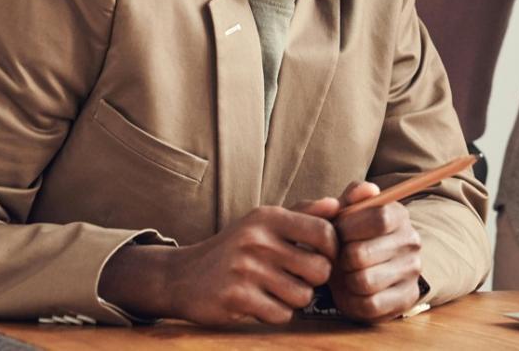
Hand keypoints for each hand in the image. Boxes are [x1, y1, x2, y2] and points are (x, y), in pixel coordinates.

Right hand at [100, 198, 340, 325]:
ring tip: (276, 290)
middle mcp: (257, 240)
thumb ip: (301, 213)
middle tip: (298, 278)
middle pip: (320, 270)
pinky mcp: (236, 297)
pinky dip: (276, 313)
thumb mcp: (262, 223)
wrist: (182, 275)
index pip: (324, 232)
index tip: (322, 257)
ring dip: (294, 299)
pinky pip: (281, 314)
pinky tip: (260, 303)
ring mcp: (245, 269)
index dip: (332, 250)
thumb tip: (336, 204)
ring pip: (303, 296)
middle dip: (314, 280)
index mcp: (268, 217)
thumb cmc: (233, 248)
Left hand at [329, 181, 424, 322]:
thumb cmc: (352, 235)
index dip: (349, 228)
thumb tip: (367, 190)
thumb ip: (352, 196)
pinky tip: (352, 291)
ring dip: (345, 280)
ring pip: (364, 281)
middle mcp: (411, 242)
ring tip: (345, 273)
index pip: (378, 218)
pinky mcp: (406, 299)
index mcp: (399, 215)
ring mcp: (412, 272)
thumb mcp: (349, 211)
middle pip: (362, 254)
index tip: (337, 232)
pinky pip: (369, 305)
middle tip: (338, 257)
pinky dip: (352, 300)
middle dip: (341, 258)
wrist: (367, 265)